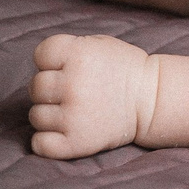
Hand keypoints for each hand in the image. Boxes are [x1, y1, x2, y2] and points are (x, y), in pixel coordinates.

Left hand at [29, 34, 153, 158]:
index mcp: (80, 54)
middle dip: (51, 89)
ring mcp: (73, 115)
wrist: (153, 100)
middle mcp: (73, 84)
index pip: (41, 54)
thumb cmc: (123, 70)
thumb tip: (38, 65)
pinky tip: (64, 131)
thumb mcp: (100, 45)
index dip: (51, 61)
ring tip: (75, 110)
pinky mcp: (75, 142)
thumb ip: (68, 49)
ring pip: (36, 115)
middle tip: (73, 91)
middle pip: (35, 86)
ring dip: (50, 114)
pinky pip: (39, 143)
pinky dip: (47, 141)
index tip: (68, 67)